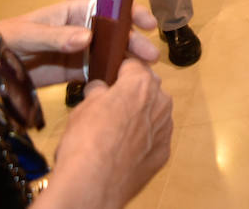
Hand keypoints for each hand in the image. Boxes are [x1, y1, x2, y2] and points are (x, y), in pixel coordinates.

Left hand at [0, 0, 160, 86]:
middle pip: (113, 33)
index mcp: (70, 13)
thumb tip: (88, 37)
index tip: (147, 22)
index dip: (128, 13)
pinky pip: (95, 74)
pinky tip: (122, 87)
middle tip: (151, 57)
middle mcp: (78, 30)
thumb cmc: (1, 40)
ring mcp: (76, 53)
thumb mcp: (26, 35)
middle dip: (133, 42)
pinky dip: (110, 79)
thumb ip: (55, 36)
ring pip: (109, 54)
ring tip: (143, 75)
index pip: (106, 8)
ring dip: (126, 62)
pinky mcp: (70, 74)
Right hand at [47, 58, 173, 208]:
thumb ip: (97, 93)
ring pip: (154, 113)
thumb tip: (99, 90)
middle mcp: (160, 101)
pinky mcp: (164, 152)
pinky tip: (124, 150)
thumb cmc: (86, 142)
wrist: (93, 184)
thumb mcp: (83, 107)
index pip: (133, 64)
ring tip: (115, 132)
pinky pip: (154, 138)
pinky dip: (143, 141)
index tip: (113, 74)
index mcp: (140, 83)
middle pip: (148, 87)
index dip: (120, 69)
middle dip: (132, 93)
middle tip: (110, 106)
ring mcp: (165, 128)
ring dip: (140, 117)